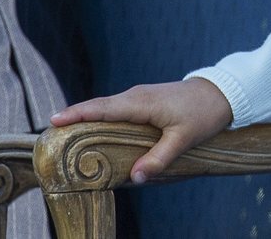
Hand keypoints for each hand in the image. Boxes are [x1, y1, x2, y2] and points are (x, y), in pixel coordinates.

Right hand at [50, 78, 233, 183]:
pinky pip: (116, 109)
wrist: (222, 92)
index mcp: (141, 102)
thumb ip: (159, 157)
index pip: (103, 108)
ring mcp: (139, 96)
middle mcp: (136, 96)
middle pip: (98, 106)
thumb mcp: (183, 138)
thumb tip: (136, 178)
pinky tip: (92, 131)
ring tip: (62, 134)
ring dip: (86, 117)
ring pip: (107, 107)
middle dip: (73, 117)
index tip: (53, 120)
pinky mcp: (144, 101)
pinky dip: (101, 117)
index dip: (78, 114)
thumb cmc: (203, 114)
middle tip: (48, 133)